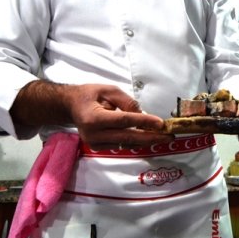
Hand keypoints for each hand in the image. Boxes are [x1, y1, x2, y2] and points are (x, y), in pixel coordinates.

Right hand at [12, 81, 171, 148]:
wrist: (70, 106)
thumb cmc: (89, 94)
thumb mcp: (108, 90)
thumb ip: (126, 101)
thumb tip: (142, 114)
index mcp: (94, 118)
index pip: (124, 121)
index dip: (144, 122)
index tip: (161, 123)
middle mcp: (94, 134)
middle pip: (128, 137)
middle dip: (150, 137)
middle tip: (169, 136)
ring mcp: (94, 143)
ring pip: (126, 143)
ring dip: (145, 140)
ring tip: (163, 136)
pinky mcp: (97, 147)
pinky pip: (121, 145)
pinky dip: (135, 141)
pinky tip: (147, 137)